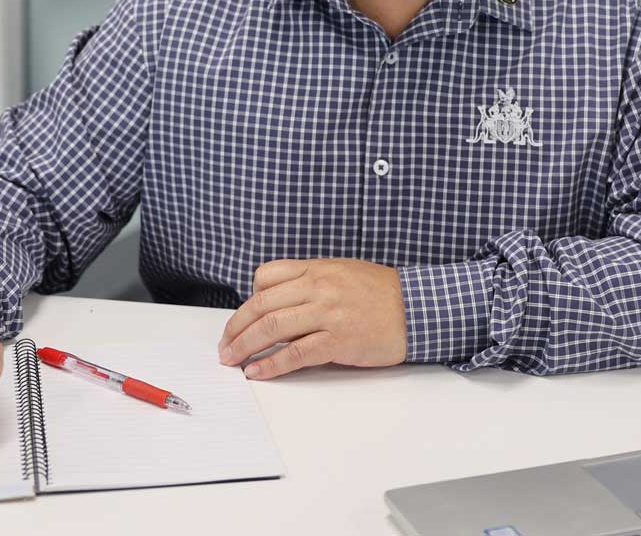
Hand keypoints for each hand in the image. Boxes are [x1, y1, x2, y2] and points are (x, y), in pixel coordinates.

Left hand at [218, 258, 406, 380]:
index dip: (247, 298)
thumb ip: (311, 281)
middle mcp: (319, 287)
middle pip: (262, 305)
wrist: (416, 308)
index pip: (266, 276)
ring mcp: (328, 313)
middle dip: (236, 327)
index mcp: (317, 268)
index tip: (241, 317)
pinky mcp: (338, 341)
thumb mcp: (342, 272)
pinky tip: (258, 371)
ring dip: (245, 346)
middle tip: (224, 344)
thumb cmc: (381, 293)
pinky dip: (271, 365)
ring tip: (231, 359)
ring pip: (273, 328)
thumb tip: (279, 300)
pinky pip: (296, 353)